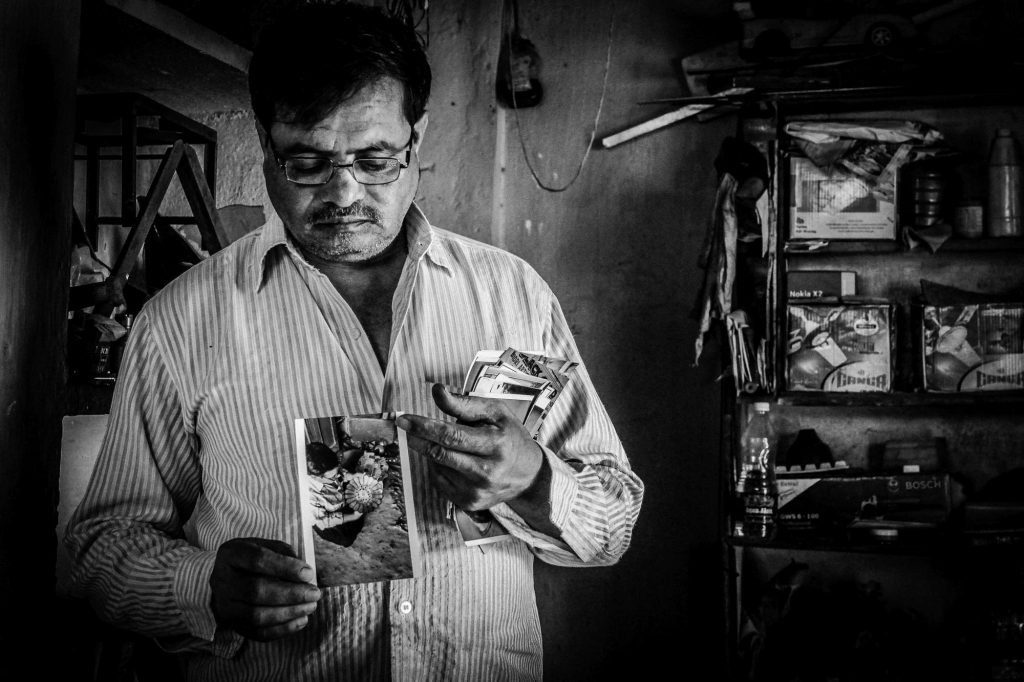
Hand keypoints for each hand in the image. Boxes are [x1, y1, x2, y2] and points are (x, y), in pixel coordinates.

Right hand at [210, 537, 320, 640]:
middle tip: (314, 594)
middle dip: (291, 594)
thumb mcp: (266, 546)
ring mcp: (224, 606)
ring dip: (289, 613)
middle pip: (256, 590)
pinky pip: (257, 632)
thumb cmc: (252, 560)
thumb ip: (285, 554)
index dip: (285, 567)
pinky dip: (282, 629)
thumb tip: (305, 574)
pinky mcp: (232, 624)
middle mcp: (222, 581)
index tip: (308, 573)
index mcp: (231, 554)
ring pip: (256, 615)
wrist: (226, 579)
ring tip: (310, 607)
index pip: (257, 560)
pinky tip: (301, 620)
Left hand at [397, 383, 543, 511]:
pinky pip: (440, 482)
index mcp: (496, 444)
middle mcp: (487, 471)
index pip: (452, 436)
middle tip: (406, 426)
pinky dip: (439, 467)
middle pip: (441, 454)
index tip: (404, 419)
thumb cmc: (509, 436)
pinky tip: (452, 460)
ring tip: (449, 443)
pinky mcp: (470, 504)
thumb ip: (464, 403)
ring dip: (433, 452)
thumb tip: (437, 391)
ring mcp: (478, 491)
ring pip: (438, 467)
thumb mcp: (494, 412)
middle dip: (419, 438)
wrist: (529, 474)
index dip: (425, 427)